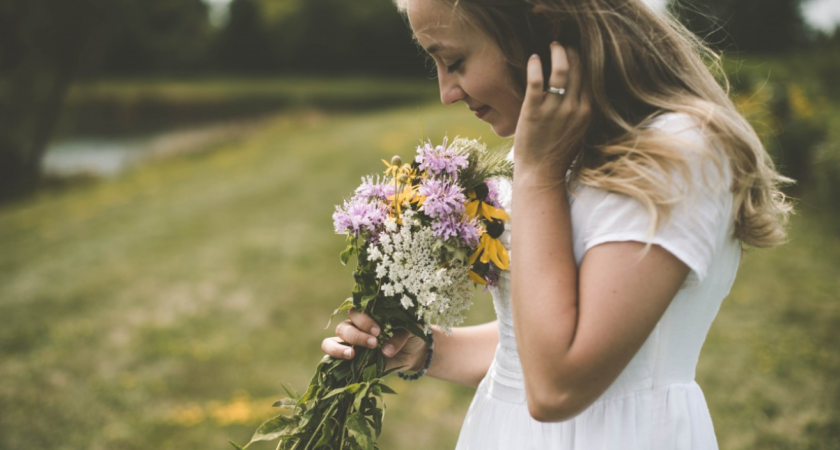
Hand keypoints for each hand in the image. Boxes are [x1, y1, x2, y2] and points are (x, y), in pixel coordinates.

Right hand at [321, 308, 428, 372]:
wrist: (415, 352)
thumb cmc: (411, 334)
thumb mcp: (411, 331)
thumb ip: (399, 337)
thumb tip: (386, 351)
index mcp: (368, 314)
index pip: (356, 312)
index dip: (364, 321)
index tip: (378, 331)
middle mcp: (355, 328)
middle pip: (343, 328)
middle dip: (356, 336)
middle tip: (373, 343)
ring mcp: (349, 344)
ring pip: (330, 342)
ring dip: (339, 348)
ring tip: (352, 354)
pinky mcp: (349, 360)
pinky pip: (332, 359)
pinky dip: (335, 360)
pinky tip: (347, 363)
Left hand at [514, 42, 591, 175]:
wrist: (541, 174)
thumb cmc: (557, 153)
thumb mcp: (579, 130)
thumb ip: (582, 110)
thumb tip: (582, 91)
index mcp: (587, 111)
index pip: (590, 76)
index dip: (584, 60)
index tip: (577, 52)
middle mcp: (574, 108)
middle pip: (578, 69)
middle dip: (572, 51)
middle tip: (563, 44)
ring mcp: (554, 109)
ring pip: (560, 70)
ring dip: (557, 52)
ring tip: (551, 45)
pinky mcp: (533, 111)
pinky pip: (536, 80)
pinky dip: (535, 65)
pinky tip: (533, 59)